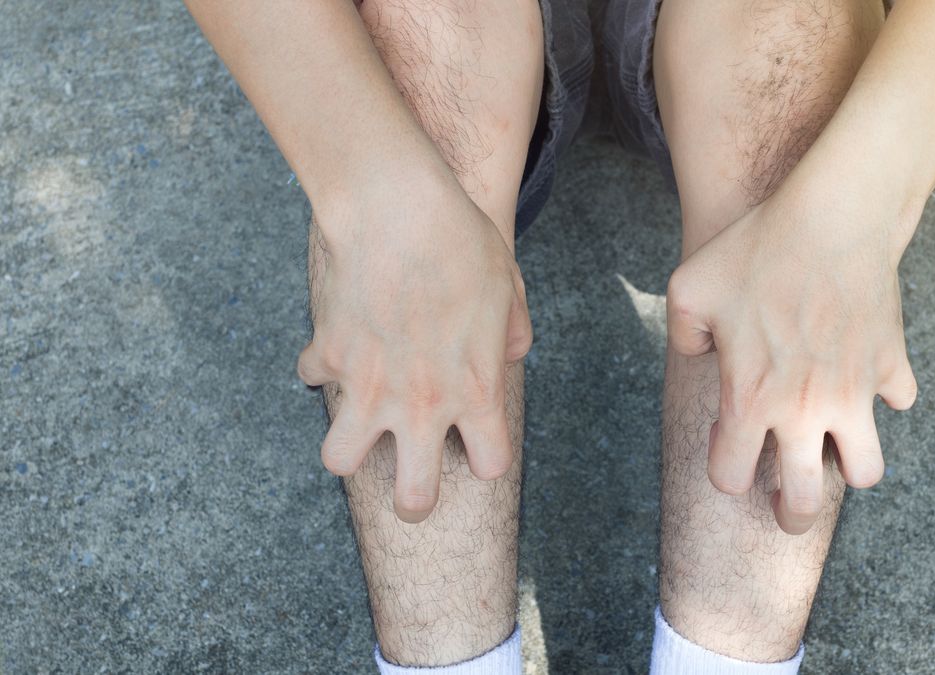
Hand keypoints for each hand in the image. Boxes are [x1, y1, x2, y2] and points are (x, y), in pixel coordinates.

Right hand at [298, 177, 531, 522]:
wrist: (399, 210)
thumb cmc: (463, 243)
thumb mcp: (508, 289)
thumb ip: (513, 333)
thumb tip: (512, 353)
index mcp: (476, 393)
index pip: (490, 467)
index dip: (486, 456)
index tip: (478, 439)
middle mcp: (422, 404)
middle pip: (413, 497)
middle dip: (413, 500)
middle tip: (412, 483)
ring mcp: (370, 386)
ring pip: (340, 460)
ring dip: (349, 446)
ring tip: (362, 424)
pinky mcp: (330, 355)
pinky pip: (315, 378)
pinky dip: (324, 366)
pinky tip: (341, 343)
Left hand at [665, 183, 918, 534]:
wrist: (832, 218)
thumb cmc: (754, 250)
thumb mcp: (689, 289)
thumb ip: (683, 336)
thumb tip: (701, 359)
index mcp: (751, 400)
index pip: (731, 478)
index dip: (726, 468)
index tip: (730, 446)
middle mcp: (805, 410)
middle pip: (804, 502)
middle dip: (790, 514)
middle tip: (787, 506)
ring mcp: (855, 392)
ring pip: (867, 471)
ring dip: (849, 465)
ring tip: (834, 446)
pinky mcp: (892, 366)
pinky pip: (899, 401)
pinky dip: (885, 395)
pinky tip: (864, 372)